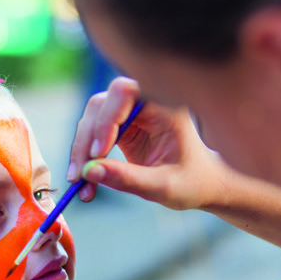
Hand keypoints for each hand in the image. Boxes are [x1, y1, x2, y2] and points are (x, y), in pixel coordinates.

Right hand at [67, 77, 224, 209]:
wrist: (200, 184)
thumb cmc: (192, 182)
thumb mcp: (163, 187)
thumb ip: (128, 179)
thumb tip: (89, 172)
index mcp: (166, 105)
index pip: (124, 92)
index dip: (107, 119)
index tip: (98, 153)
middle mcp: (146, 102)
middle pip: (101, 104)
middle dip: (87, 140)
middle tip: (80, 176)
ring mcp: (131, 112)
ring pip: (92, 119)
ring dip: (81, 151)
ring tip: (82, 186)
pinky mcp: (121, 127)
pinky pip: (93, 134)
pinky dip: (85, 157)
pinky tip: (85, 182)